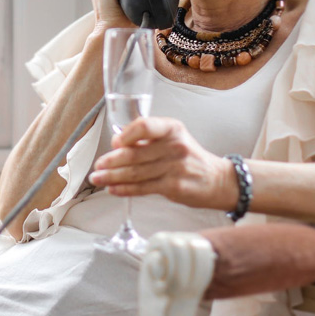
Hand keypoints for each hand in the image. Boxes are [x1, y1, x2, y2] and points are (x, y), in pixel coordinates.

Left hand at [89, 116, 237, 210]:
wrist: (217, 180)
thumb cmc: (189, 157)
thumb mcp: (173, 138)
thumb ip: (148, 139)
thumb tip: (116, 144)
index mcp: (172, 128)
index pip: (146, 126)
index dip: (127, 134)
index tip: (115, 142)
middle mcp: (174, 146)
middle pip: (135, 154)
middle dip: (111, 161)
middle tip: (97, 165)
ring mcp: (175, 167)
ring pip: (136, 173)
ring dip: (112, 176)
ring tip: (97, 178)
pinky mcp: (173, 187)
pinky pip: (143, 188)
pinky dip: (125, 189)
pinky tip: (112, 189)